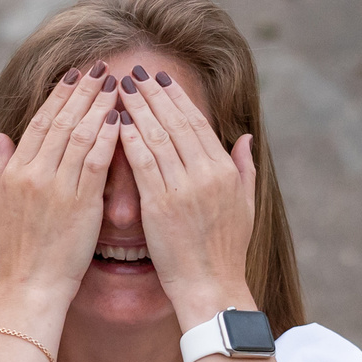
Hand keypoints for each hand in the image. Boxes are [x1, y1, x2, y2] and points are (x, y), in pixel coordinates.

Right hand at [0, 67, 120, 333]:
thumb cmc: (17, 252)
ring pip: (80, 134)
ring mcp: (56, 187)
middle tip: (98, 68)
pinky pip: (96, 160)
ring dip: (98, 105)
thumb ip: (2, 167)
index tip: (72, 76)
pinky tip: (120, 118)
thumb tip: (1, 136)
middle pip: (60, 120)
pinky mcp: (80, 203)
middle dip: (81, 91)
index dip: (57, 97)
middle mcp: (33, 173)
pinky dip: (108, 136)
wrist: (30, 287)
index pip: (39, 123)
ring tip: (114, 84)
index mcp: (14, 172)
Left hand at [116, 63, 255, 325]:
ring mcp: (182, 188)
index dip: (176, 99)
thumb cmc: (227, 252)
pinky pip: (142, 163)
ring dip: (137, 108)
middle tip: (134, 72)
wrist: (213, 288)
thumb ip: (243, 168)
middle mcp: (205, 174)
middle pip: (175, 123)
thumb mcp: (245, 205)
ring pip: (156, 137)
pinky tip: (115, 121)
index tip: (160, 80)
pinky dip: (128, 139)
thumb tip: (244, 137)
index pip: (196, 124)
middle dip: (153, 94)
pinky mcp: (160, 205)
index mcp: (223, 171)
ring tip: (120, 88)